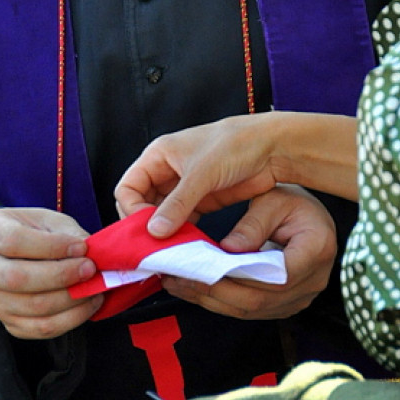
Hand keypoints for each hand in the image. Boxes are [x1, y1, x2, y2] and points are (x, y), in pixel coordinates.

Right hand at [0, 206, 102, 338]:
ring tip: (95, 287)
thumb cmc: (35, 229)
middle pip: (18, 279)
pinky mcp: (7, 321)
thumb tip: (93, 254)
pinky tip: (87, 304)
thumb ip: (70, 234)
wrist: (17, 249)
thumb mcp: (50, 220)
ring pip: (32, 308)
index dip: (51, 246)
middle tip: (91, 269)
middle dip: (61, 276)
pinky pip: (39, 328)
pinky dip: (70, 319)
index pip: (14, 241)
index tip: (81, 248)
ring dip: (71, 300)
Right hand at [115, 111, 357, 237]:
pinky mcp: (202, 201)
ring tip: (170, 253)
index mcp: (158, 155)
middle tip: (154, 248)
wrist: (271, 148)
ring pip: (162, 216)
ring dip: (165, 234)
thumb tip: (154, 232)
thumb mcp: (202, 173)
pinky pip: (183, 222)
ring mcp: (184, 187)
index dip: (131, 210)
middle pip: (141, 204)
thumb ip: (178, 203)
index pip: (128, 188)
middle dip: (146, 226)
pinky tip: (187, 248)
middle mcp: (167, 171)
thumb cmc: (234, 146)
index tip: (145, 230)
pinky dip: (182, 235)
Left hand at [161, 186, 336, 319]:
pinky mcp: (284, 304)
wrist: (310, 217)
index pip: (276, 276)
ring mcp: (299, 298)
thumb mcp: (273, 199)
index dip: (239, 277)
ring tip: (178, 283)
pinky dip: (219, 301)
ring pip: (250, 310)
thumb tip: (227, 250)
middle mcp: (313, 281)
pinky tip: (194, 288)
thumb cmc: (293, 202)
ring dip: (210, 299)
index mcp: (316, 249)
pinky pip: (249, 310)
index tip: (204, 268)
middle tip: (179, 277)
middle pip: (258, 299)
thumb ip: (252, 224)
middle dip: (215, 291)